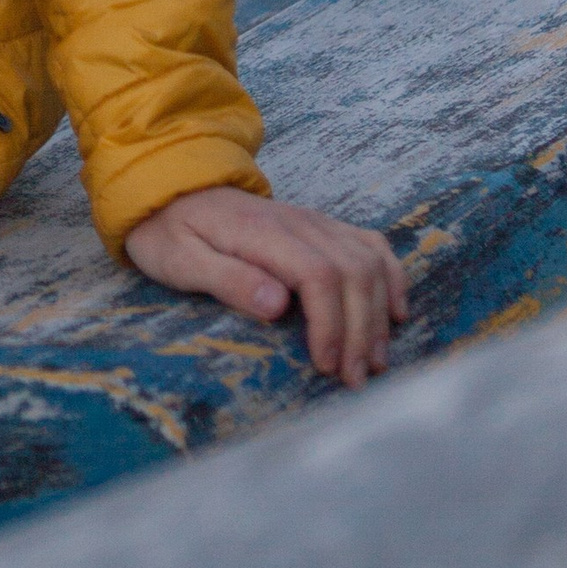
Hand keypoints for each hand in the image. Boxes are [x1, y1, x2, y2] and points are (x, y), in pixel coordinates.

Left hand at [124, 186, 407, 389]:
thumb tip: (277, 304)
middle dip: (361, 330)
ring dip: (378, 313)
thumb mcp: (180, 260)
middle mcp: (299, 223)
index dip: (331, 324)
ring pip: (369, 262)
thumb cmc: (171, 232)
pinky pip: (371, 246)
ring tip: (373, 361)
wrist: (172, 188)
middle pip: (353, 273)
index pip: (318, 275)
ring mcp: (314, 222)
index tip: (325, 365)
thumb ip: (228, 279)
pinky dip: (391, 278)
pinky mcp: (322, 228)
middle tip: (354, 380)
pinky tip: (396, 313)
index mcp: (264, 233)